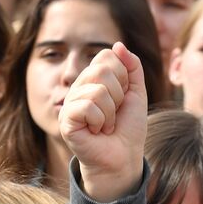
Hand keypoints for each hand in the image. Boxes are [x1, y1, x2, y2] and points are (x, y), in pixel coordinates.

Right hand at [60, 42, 145, 202]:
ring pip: (97, 90)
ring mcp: (70, 103)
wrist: (123, 158)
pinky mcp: (66, 120)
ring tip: (106, 126)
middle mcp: (78, 87)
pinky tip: (97, 132)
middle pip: (102, 70)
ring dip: (110, 113)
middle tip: (115, 114)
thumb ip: (132, 67)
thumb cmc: (128, 129)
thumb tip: (118, 45)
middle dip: (118, 95)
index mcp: (93, 79)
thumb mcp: (136, 93)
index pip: (106, 56)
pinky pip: (88, 107)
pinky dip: (100, 121)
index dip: (123, 76)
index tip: (123, 97)